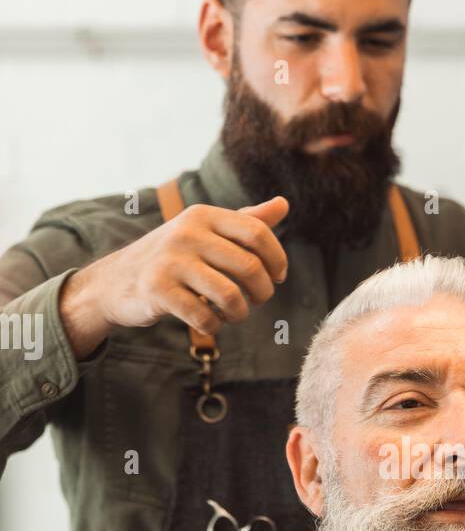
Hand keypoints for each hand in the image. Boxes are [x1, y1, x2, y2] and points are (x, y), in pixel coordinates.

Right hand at [60, 196, 289, 357]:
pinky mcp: (157, 290)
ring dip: (240, 313)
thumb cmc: (172, 258)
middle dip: (262, 292)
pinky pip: (204, 317)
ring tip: (233, 314)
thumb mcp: (205, 233)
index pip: (257, 233)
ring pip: (230, 296)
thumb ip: (244, 222)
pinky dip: (214, 326)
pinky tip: (210, 321)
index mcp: (203, 215)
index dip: (277, 259)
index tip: (277, 277)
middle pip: (250, 267)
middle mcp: (186, 233)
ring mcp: (170, 261)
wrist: (115, 281)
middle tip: (255, 301)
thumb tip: (283, 204)